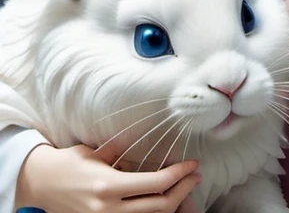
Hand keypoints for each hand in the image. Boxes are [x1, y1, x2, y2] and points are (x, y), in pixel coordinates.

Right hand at [15, 142, 200, 212]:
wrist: (40, 184)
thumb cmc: (68, 163)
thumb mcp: (95, 152)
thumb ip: (120, 148)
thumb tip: (142, 136)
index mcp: (109, 186)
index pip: (156, 184)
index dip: (179, 174)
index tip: (192, 164)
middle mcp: (109, 209)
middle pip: (159, 206)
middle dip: (183, 190)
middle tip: (195, 176)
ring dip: (172, 204)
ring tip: (184, 188)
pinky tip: (162, 201)